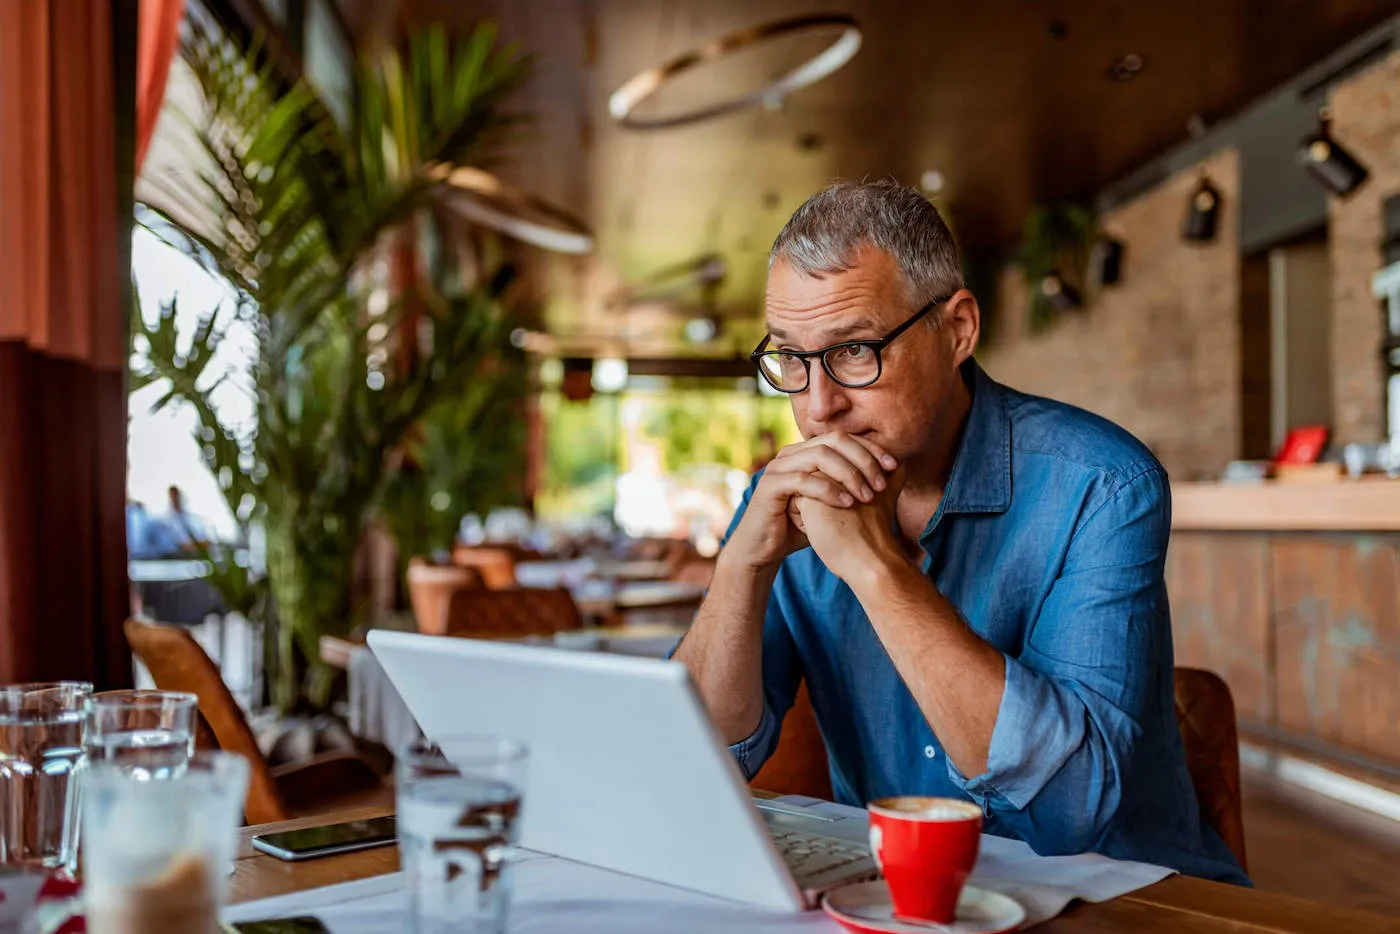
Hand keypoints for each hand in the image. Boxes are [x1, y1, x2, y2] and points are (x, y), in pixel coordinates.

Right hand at [724, 432, 898, 573]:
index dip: (870, 448)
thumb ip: (853, 485)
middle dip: (863, 459)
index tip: (894, 466)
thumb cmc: (800, 526)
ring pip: (820, 456)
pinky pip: (803, 480)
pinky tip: (847, 503)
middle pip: (834, 440)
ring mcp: (778, 467)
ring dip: (849, 473)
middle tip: (882, 482)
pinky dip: (828, 490)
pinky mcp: (770, 486)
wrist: (764, 549)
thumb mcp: (832, 503)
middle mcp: (791, 453)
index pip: (844, 438)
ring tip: (868, 494)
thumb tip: (893, 474)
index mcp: (806, 452)